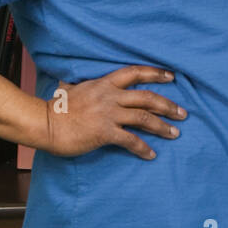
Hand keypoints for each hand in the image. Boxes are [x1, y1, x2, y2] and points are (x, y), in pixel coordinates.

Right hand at [43, 65, 185, 159]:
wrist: (44, 123)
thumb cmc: (56, 107)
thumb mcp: (74, 88)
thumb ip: (87, 85)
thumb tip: (85, 82)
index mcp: (104, 83)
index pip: (135, 73)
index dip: (155, 74)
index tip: (171, 77)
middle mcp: (110, 96)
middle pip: (147, 98)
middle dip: (168, 105)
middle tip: (183, 113)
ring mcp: (108, 114)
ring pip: (144, 118)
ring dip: (163, 127)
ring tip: (175, 133)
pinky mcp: (105, 132)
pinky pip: (131, 140)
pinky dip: (143, 148)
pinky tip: (151, 154)